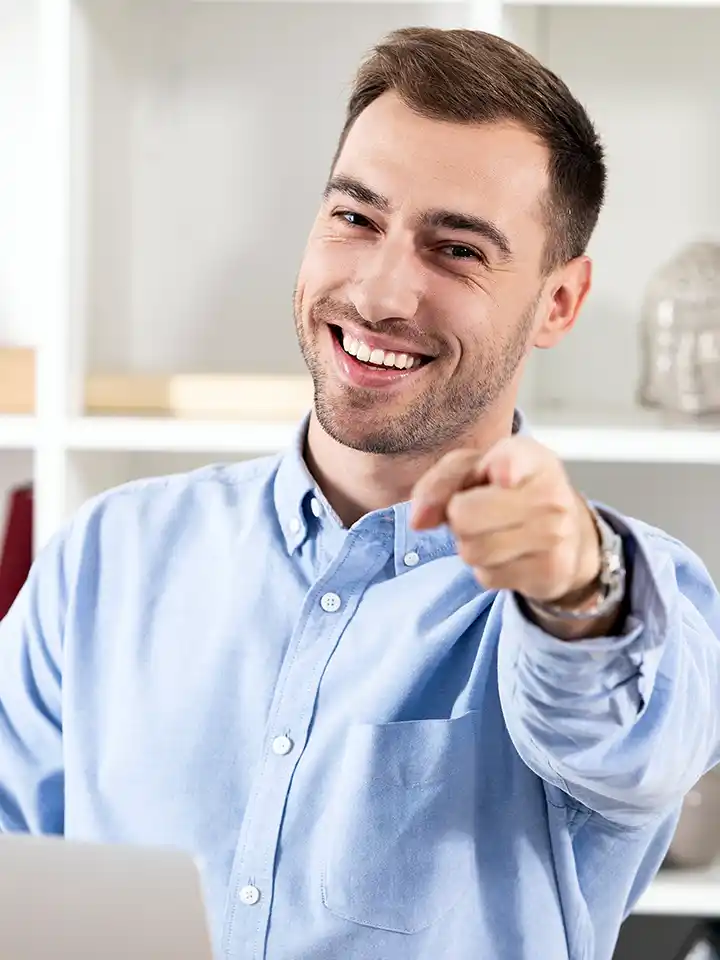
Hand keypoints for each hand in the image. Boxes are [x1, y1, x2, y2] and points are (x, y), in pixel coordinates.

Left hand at [410, 436, 601, 604]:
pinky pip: (488, 577)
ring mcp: (556, 536)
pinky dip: (488, 568)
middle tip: (477, 510)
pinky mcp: (551, 572)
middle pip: (464, 516)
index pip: (511, 462)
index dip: (504, 469)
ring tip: (493, 531)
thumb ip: (439, 483)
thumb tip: (419, 521)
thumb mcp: (472, 469)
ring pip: (472, 551)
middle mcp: (550, 494)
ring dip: (470, 545)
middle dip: (458, 517)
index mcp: (530, 456)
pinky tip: (508, 553)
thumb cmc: (509, 490)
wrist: (567, 530)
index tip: (503, 477)